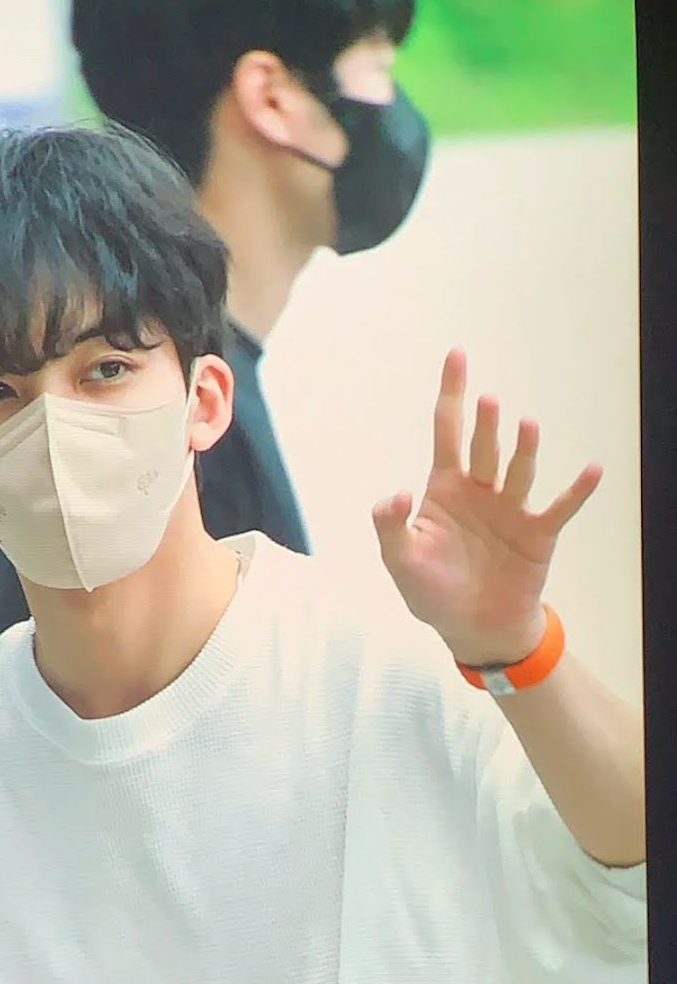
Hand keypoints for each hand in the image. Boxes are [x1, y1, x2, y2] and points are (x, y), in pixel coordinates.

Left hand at [371, 349, 600, 665]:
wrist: (472, 629)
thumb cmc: (433, 592)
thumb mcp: (400, 560)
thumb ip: (391, 525)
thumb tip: (395, 493)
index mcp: (446, 489)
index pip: (447, 430)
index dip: (451, 393)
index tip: (457, 355)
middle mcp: (481, 491)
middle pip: (484, 448)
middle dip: (485, 426)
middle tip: (486, 403)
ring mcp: (511, 511)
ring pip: (518, 471)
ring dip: (522, 449)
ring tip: (525, 425)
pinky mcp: (537, 535)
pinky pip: (559, 508)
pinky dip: (576, 491)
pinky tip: (592, 470)